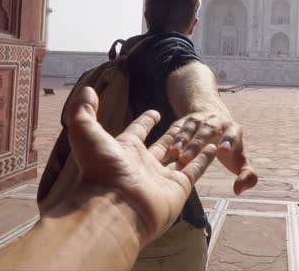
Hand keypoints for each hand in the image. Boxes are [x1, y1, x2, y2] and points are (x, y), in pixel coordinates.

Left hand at [67, 87, 216, 245]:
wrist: (116, 208)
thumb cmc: (101, 170)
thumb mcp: (86, 133)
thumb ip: (84, 111)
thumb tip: (87, 90)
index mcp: (124, 150)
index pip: (137, 131)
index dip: (145, 121)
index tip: (154, 113)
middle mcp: (143, 164)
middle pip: (161, 146)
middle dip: (170, 135)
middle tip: (182, 122)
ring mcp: (162, 177)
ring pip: (180, 156)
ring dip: (190, 146)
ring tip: (204, 134)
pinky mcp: (179, 187)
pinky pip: (195, 169)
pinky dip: (205, 159)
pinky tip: (214, 148)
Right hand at [168, 113, 257, 194]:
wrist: (214, 121)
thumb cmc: (229, 148)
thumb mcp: (240, 159)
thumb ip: (247, 174)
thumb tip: (239, 190)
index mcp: (233, 130)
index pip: (233, 135)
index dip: (229, 141)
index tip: (223, 151)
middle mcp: (216, 122)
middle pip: (207, 132)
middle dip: (197, 145)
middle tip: (187, 159)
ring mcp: (198, 120)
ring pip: (190, 128)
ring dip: (181, 140)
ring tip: (174, 153)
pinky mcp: (183, 121)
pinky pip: (176, 128)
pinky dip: (170, 137)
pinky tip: (163, 148)